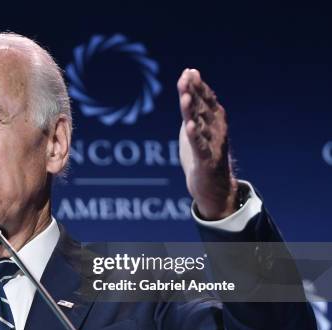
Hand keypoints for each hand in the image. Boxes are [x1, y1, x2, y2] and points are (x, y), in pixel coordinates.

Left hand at [177, 68, 237, 219]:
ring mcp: (213, 144)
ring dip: (192, 111)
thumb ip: (192, 106)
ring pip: (200, 124)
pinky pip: (200, 146)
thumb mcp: (195, 127)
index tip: (188, 72)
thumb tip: (187, 81)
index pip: (205, 100)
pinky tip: (189, 126)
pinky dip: (195, 136)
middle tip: (186, 78)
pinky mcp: (207, 160)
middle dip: (193, 93)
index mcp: (214, 120)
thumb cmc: (203, 154)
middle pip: (202, 108)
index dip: (197, 86)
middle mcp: (216, 129)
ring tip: (184, 97)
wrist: (213, 186)